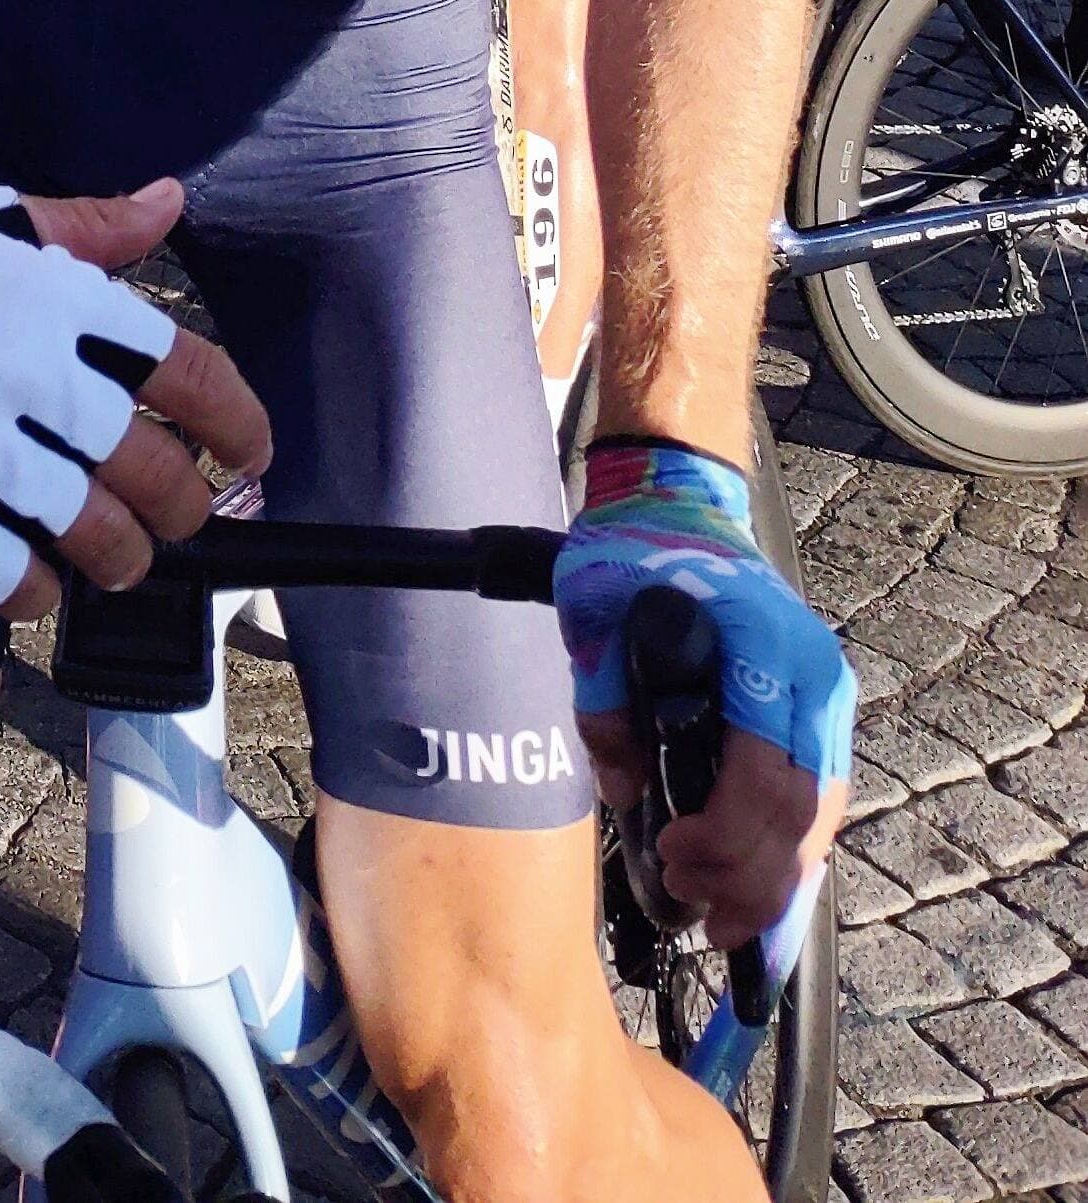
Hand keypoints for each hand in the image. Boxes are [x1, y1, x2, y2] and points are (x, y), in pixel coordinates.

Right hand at [0, 146, 270, 619]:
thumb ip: (85, 225)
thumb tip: (169, 202)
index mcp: (53, 293)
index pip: (185, 366)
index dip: (237, 421)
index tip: (252, 454)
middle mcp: (23, 366)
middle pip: (148, 466)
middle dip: (185, 508)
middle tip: (183, 521)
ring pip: (86, 528)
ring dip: (121, 560)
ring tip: (122, 566)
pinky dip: (34, 590)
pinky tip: (37, 587)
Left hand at [555, 440, 852, 947]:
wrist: (681, 501)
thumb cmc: (635, 552)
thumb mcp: (592, 610)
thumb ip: (602, 702)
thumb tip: (622, 794)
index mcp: (765, 646)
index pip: (762, 772)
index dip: (723, 835)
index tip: (672, 857)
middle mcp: (813, 674)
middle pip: (801, 809)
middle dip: (750, 877)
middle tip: (691, 907)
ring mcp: (826, 694)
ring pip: (820, 814)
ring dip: (775, 878)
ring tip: (718, 917)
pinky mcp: (820, 710)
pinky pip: (817, 797)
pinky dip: (789, 850)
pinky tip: (750, 887)